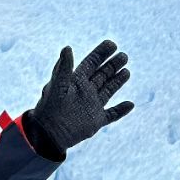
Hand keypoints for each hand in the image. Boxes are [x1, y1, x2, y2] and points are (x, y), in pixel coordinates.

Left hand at [21, 39, 133, 159]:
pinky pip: (112, 115)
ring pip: (108, 90)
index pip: (91, 63)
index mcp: (76, 81)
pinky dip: (121, 110)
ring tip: (127, 71)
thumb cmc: (50, 109)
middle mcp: (85, 91)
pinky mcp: (96, 121)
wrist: (48, 134)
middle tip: (124, 55)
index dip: (101, 53)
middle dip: (112, 65)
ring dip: (117, 81)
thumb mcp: (57, 86)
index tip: (112, 44)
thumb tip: (67, 47)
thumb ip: (63, 68)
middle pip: (102, 75)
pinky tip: (131, 105)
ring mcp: (91, 106)